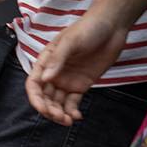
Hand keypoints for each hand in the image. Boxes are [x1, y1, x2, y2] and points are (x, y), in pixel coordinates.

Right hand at [25, 10, 126, 124]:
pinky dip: (73, 111)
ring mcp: (67, 80)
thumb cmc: (88, 28)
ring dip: (60, 113)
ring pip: (58, 102)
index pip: (34, 84)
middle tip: (59, 117)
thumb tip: (45, 79)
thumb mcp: (70, 41)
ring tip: (68, 121)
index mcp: (45, 62)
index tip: (43, 109)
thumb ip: (57, 60)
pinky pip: (73, 102)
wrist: (112, 26)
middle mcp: (54, 74)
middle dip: (49, 109)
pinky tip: (76, 117)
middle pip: (45, 97)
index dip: (36, 98)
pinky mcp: (81, 85)